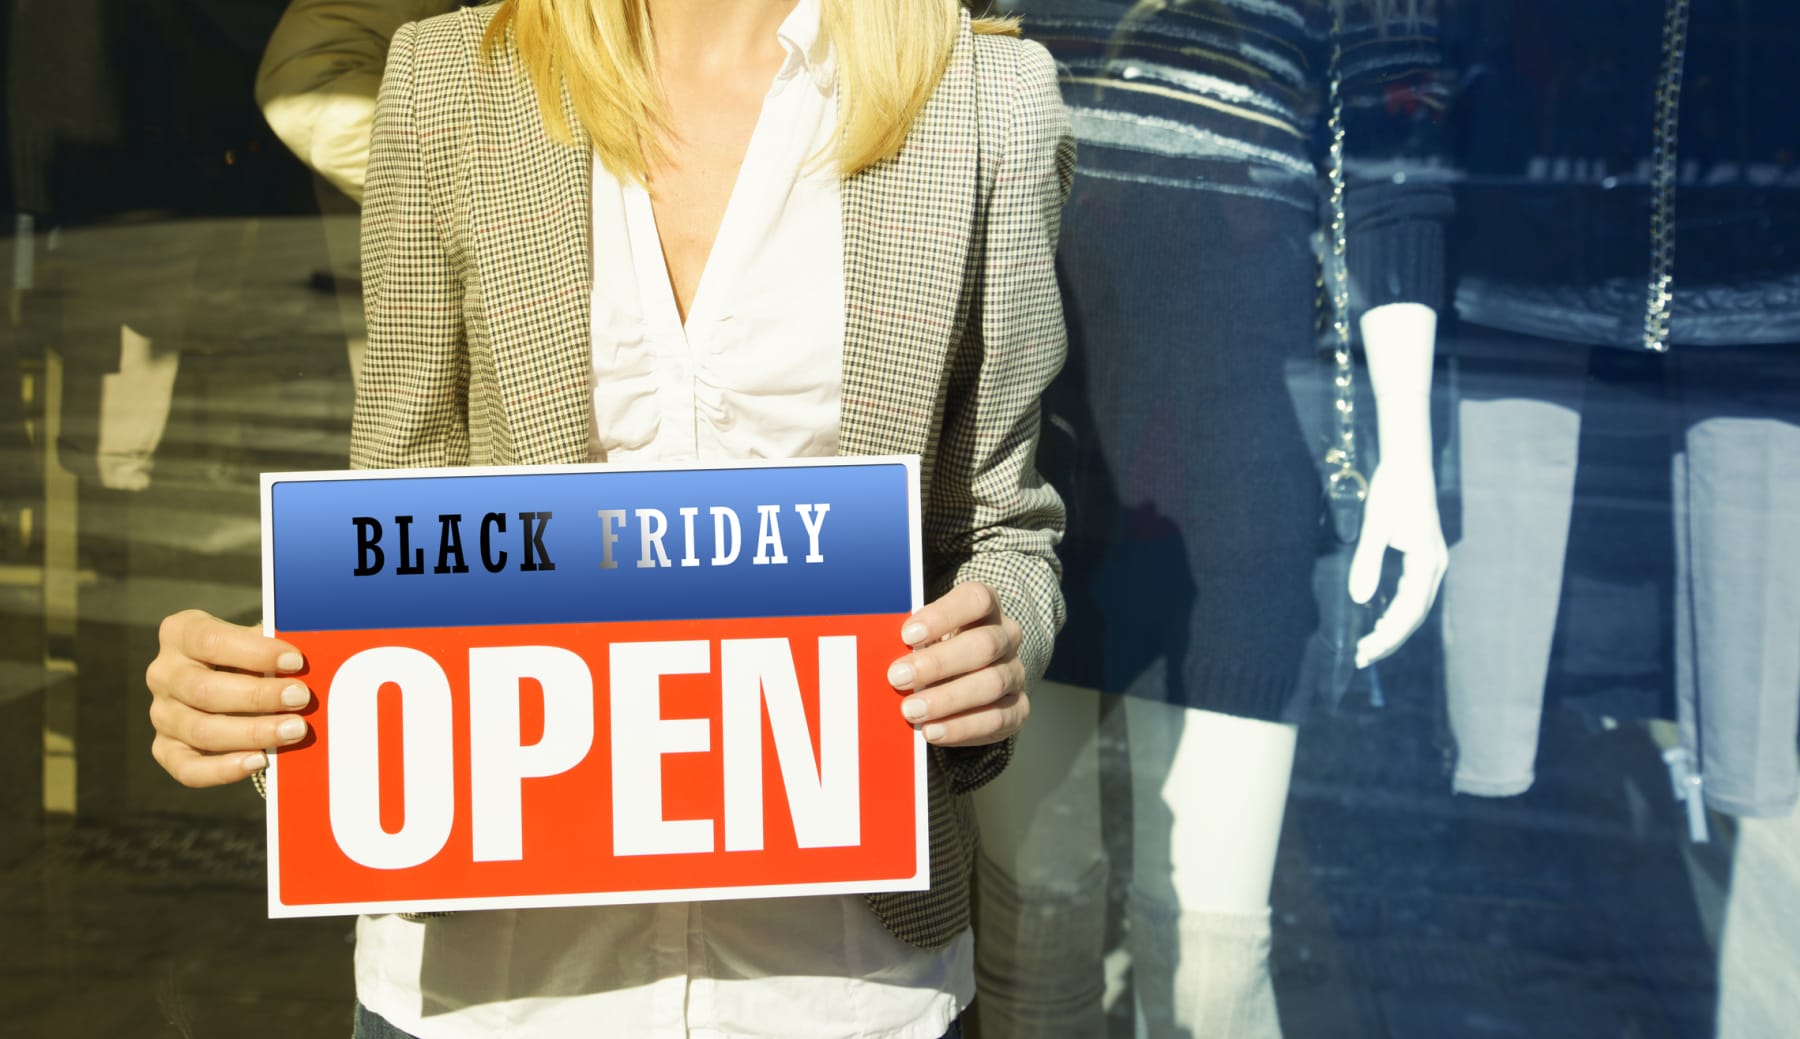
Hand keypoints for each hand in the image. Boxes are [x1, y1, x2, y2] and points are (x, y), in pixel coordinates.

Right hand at [145, 609, 313, 786]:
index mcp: (181, 633)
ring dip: (252, 733)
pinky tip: (259, 760)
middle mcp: (163, 673)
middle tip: (301, 698)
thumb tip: (307, 656)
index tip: (296, 661)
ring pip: (200, 730)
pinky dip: (223, 769)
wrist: (233, 679)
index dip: (255, 653)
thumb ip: (274, 645)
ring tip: (294, 730)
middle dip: (258, 697)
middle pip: (204, 690)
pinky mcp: (165, 748)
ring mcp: (161, 713)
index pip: (211, 641)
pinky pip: (188, 768)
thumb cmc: (250, 654)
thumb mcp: (258, 639)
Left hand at [886, 581, 1028, 746]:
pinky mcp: (1017, 708)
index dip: (944, 615)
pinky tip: (932, 731)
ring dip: (947, 699)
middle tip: (898, 677)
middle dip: (938, 663)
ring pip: (992, 683)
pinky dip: (961, 727)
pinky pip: (996, 719)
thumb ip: (910, 639)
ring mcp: (1015, 673)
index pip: (976, 600)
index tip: (907, 635)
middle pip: (984, 644)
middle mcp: (1006, 637)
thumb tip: (876, 650)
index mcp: (985, 609)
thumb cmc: (935, 649)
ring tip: (911, 710)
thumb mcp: (924, 636)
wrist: (964, 680)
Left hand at [1348, 457, 1446, 667]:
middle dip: (1390, 641)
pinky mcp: (1424, 560)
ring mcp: (1431, 564)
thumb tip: (1359, 599)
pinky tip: (1380, 623)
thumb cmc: (1392, 491)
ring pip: (1415, 609)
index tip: (1366, 651)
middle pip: (1414, 616)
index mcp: (1426, 561)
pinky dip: (1397, 614)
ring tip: (1368, 649)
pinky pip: (1413, 596)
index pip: (1409, 612)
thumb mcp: (1376, 526)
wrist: (1409, 465)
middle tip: (1361, 658)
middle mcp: (1434, 567)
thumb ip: (1367, 562)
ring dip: (1393, 631)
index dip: (1389, 636)